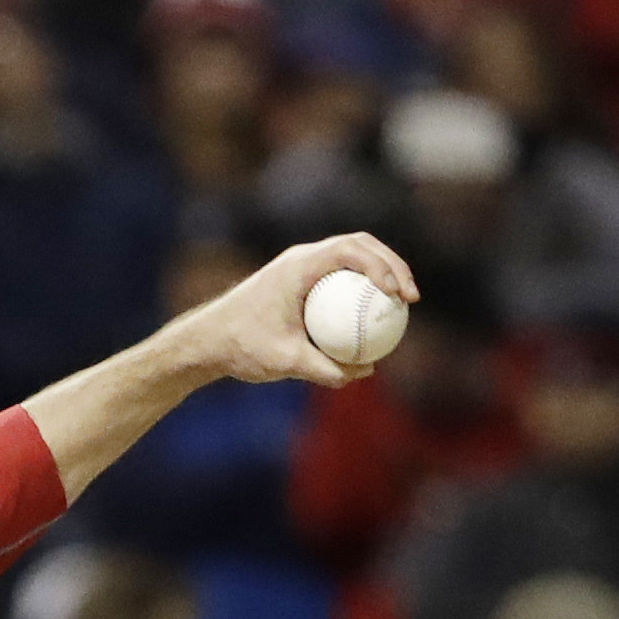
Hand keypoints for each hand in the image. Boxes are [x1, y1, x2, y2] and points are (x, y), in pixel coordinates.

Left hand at [183, 236, 421, 389]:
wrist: (207, 341)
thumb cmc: (240, 347)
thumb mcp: (283, 362)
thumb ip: (323, 369)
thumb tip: (364, 372)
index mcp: (298, 266)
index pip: (351, 250)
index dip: (382, 265)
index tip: (398, 294)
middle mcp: (302, 259)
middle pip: (360, 245)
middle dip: (392, 265)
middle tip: (411, 297)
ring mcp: (302, 268)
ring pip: (352, 259)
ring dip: (380, 273)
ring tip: (401, 304)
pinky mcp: (301, 282)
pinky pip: (339, 281)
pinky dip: (360, 292)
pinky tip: (374, 320)